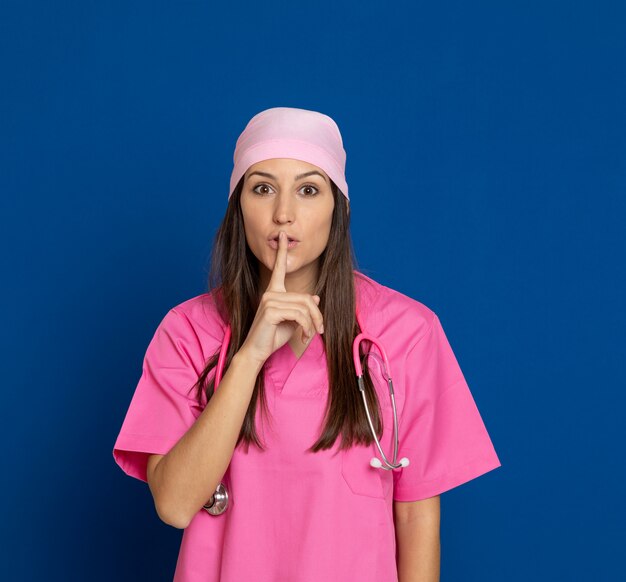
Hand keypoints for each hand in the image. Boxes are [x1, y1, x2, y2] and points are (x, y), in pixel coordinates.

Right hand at [239, 231, 323, 365]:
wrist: (257, 351)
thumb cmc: (273, 336)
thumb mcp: (292, 321)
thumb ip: (302, 308)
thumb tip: (315, 297)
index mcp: (273, 292)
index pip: (279, 268)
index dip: (282, 251)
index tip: (284, 235)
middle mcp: (270, 293)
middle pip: (305, 298)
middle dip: (317, 315)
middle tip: (319, 330)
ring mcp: (269, 301)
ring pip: (304, 307)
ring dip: (313, 324)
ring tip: (310, 336)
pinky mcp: (270, 311)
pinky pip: (299, 315)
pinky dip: (306, 328)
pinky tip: (303, 337)